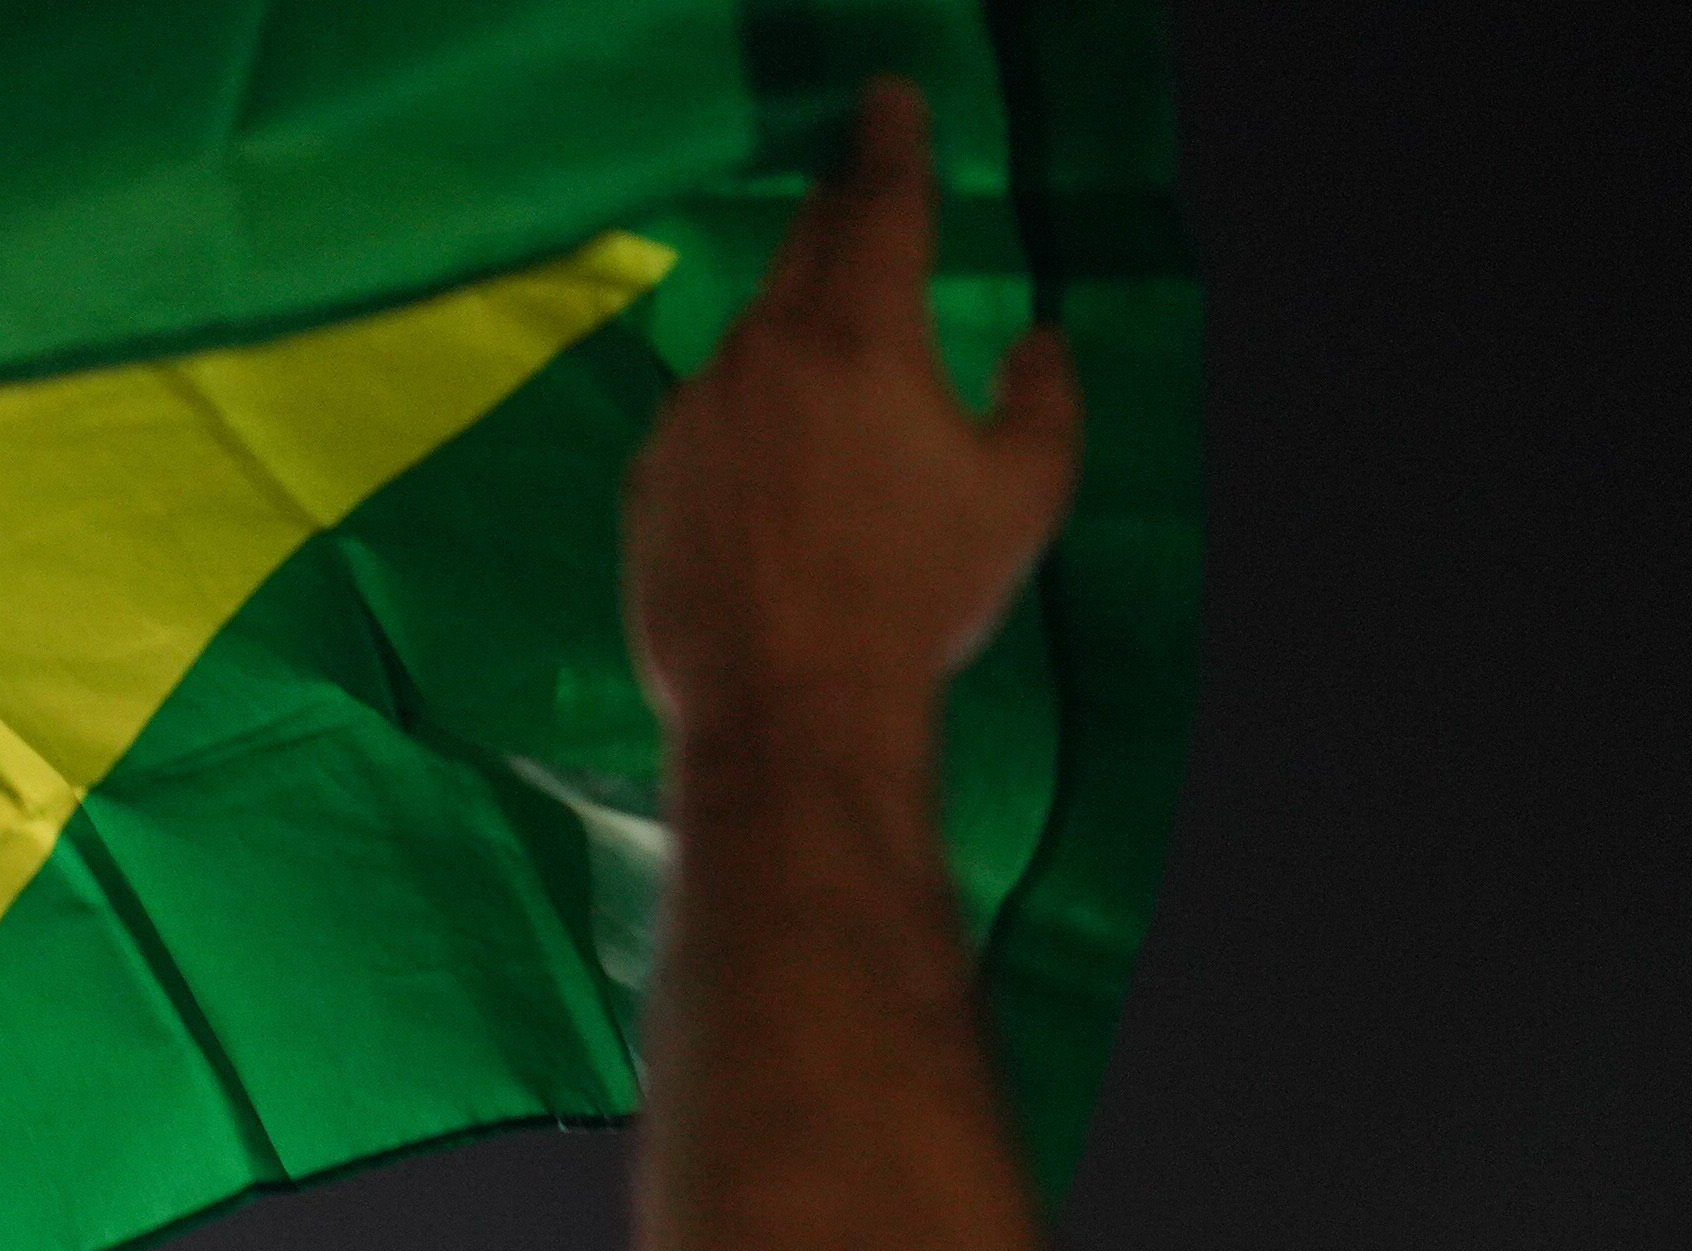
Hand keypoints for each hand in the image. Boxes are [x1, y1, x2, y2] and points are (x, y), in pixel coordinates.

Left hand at [621, 79, 1077, 756]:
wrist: (788, 709)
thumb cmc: (918, 599)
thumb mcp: (1024, 496)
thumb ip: (1044, 399)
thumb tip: (1037, 344)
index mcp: (861, 336)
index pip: (880, 205)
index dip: (891, 144)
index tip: (885, 101)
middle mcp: (762, 353)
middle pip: (802, 254)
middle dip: (836, 222)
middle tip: (858, 206)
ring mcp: (691, 415)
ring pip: (748, 346)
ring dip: (788, 347)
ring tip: (828, 403)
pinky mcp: (648, 482)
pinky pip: (703, 427)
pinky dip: (740, 431)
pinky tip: (770, 488)